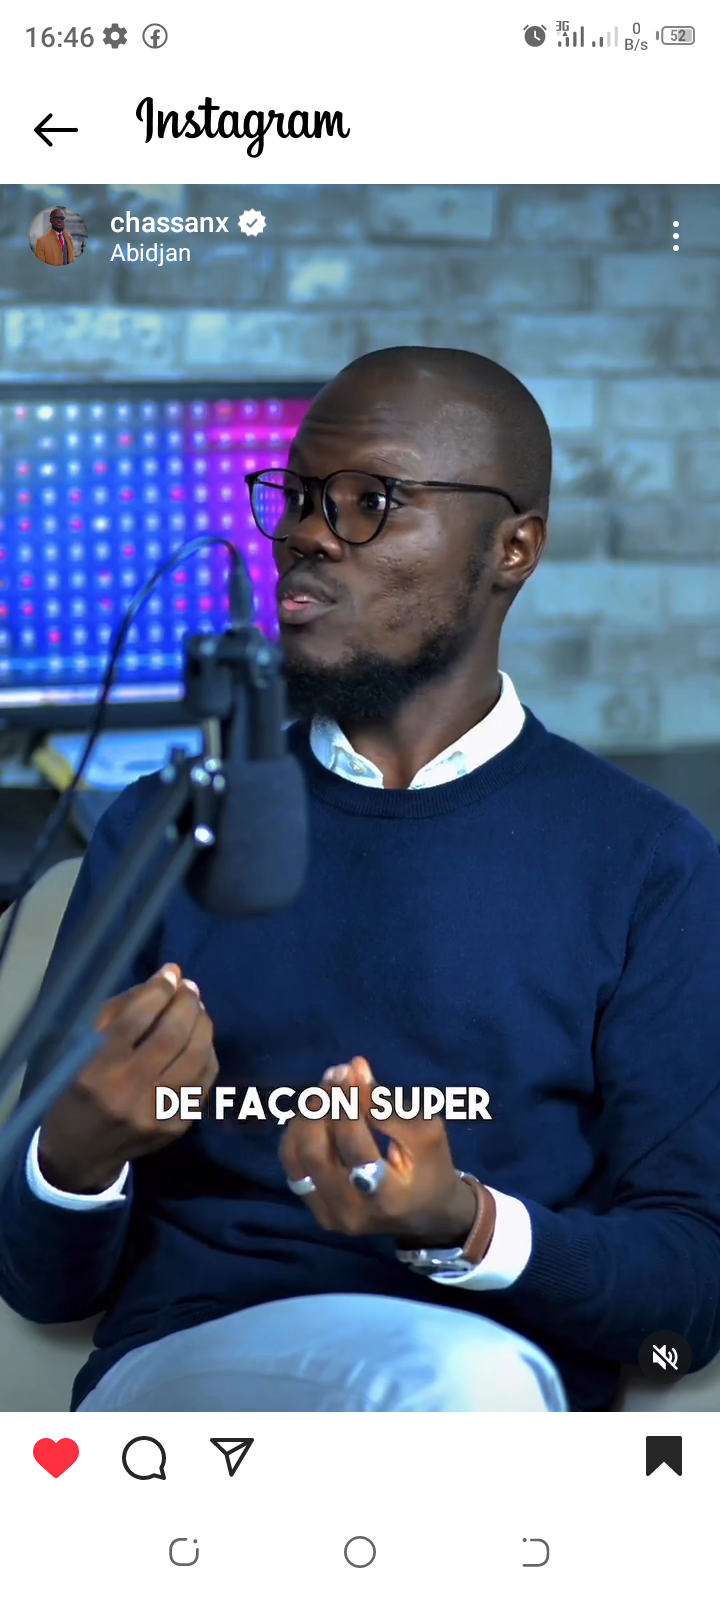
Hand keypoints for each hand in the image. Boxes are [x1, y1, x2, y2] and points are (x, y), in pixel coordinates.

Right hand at [37, 964, 217, 1193]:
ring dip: (202, 1025)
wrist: (80, 1155)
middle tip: (189, 988)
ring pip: (196, 1058)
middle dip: (186, 1004)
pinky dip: (206, 1053)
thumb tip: (163, 980)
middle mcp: (130, 1095)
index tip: (169, 973)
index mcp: (97, 1073)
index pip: (136, 1021)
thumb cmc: (76, 1093)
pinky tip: (199, 1040)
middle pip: (172, 1037)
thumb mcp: (81, 1052)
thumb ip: (119, 1014)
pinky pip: (203, 1081)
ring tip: (197, 1009)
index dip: (158, 990)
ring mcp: (157, 1114)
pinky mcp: (177, 1126)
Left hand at [279, 1056, 485, 1248]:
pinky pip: (294, 1165)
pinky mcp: (318, 1210)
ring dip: (307, 1115)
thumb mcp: (426, 1134)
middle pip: (316, 1153)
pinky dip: (299, 1132)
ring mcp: (330, 1215)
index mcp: (387, 1198)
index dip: (350, 1102)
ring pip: (298, 1157)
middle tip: (336, 1074)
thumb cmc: (432, 1168)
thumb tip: (355, 1068)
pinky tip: (315, 1111)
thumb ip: (389, 1105)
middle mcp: (352, 1212)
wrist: (427, 1213)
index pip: (355, 1145)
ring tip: (326, 1088)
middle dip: (322, 1106)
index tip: (354, 1069)